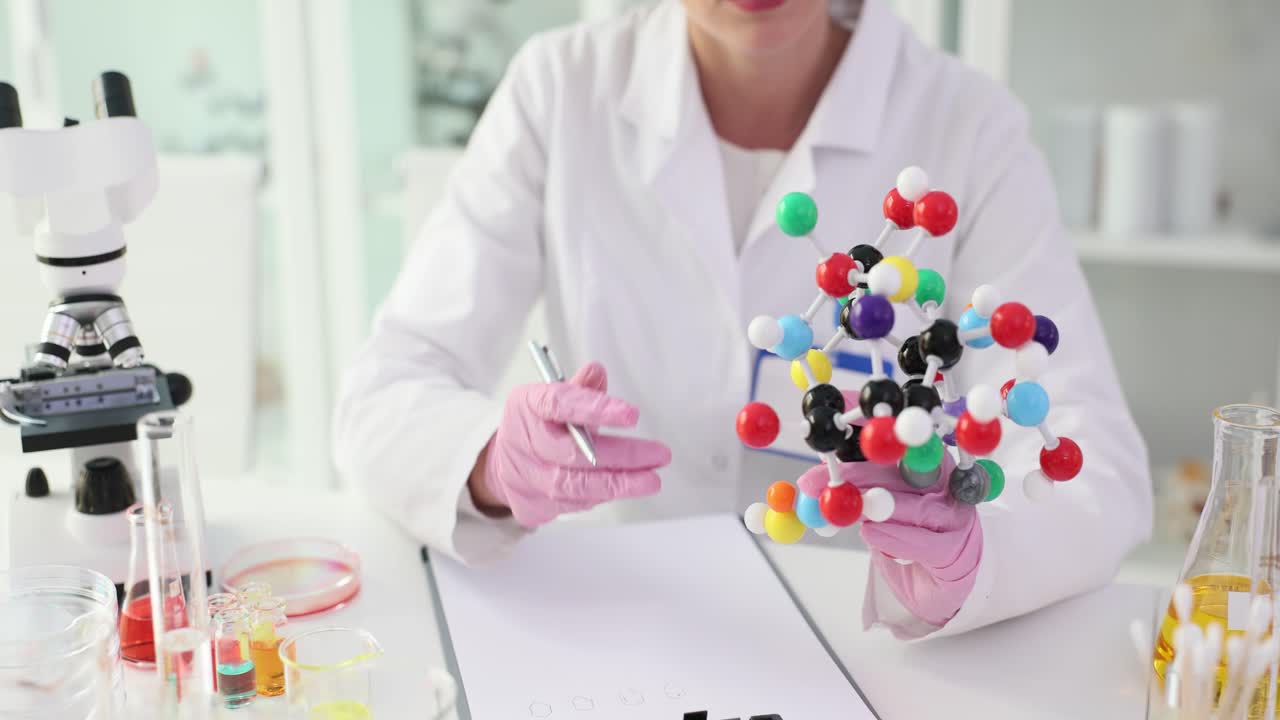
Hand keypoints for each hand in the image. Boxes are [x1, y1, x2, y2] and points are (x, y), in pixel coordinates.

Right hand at [469, 362, 670, 527]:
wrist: (506, 462)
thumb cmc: (539, 425)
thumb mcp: (554, 398)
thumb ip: (581, 389)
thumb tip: (596, 372)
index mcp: (527, 406)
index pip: (559, 404)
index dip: (595, 409)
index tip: (631, 414)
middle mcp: (523, 442)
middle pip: (573, 453)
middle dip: (621, 456)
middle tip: (657, 454)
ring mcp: (526, 478)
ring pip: (575, 486)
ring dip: (619, 483)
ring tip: (650, 480)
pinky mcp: (533, 506)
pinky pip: (574, 504)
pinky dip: (601, 495)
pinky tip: (623, 487)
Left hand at [796, 453, 982, 626]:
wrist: (936, 582)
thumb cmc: (907, 534)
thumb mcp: (879, 502)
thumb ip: (858, 482)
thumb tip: (821, 460)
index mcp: (930, 460)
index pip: (898, 441)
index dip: (867, 436)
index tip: (834, 434)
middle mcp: (948, 484)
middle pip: (902, 472)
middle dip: (856, 474)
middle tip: (820, 482)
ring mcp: (956, 517)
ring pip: (914, 507)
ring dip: (874, 508)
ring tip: (844, 511)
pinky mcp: (955, 551)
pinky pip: (922, 543)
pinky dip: (893, 538)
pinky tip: (870, 534)